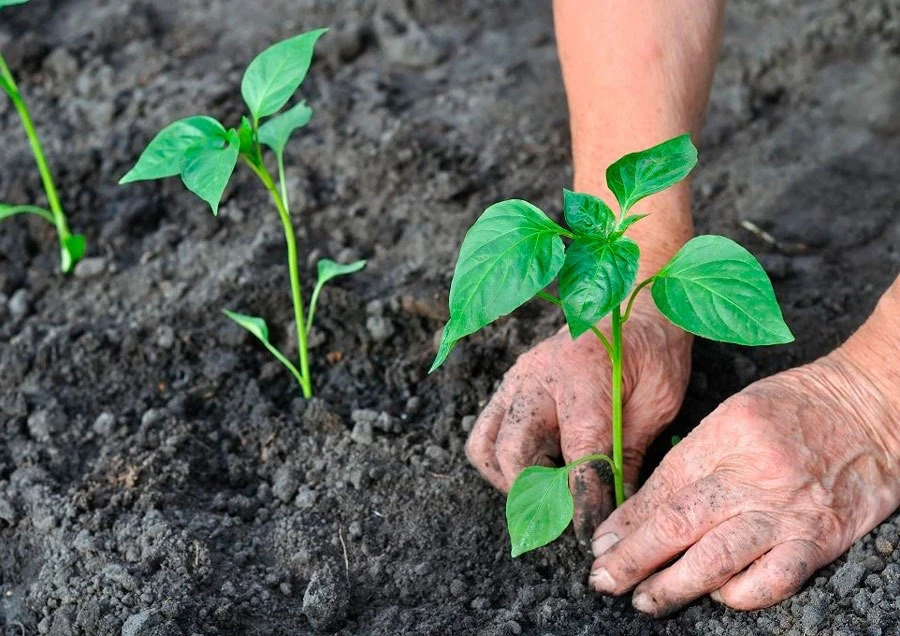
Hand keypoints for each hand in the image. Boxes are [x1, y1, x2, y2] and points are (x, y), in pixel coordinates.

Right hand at [466, 298, 691, 540]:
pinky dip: (502, 461)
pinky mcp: (508, 387)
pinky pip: (485, 432)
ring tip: (546, 493)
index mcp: (584, 378)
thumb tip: (617, 509)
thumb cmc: (652, 352)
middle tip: (565, 517)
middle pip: (515, 454)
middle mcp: (539, 378)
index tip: (589, 533)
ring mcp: (516, 381)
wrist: (632, 306)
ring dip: (511, 481)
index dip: (583, 501)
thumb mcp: (658, 402)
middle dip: (538, 496)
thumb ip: (631, 455)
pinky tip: (537, 468)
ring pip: (486, 447)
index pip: (578, 454)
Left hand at [588, 349, 899, 614]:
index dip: (627, 523)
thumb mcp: (732, 416)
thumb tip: (643, 510)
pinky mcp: (819, 539)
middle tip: (605, 580)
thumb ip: (691, 461)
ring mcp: (786, 510)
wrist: (871, 407)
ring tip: (645, 600)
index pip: (662, 489)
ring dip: (673, 585)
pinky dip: (740, 595)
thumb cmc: (796, 407)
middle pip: (678, 524)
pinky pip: (772, 580)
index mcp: (722, 437)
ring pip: (716, 558)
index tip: (602, 545)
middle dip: (634, 558)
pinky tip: (719, 595)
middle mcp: (750, 475)